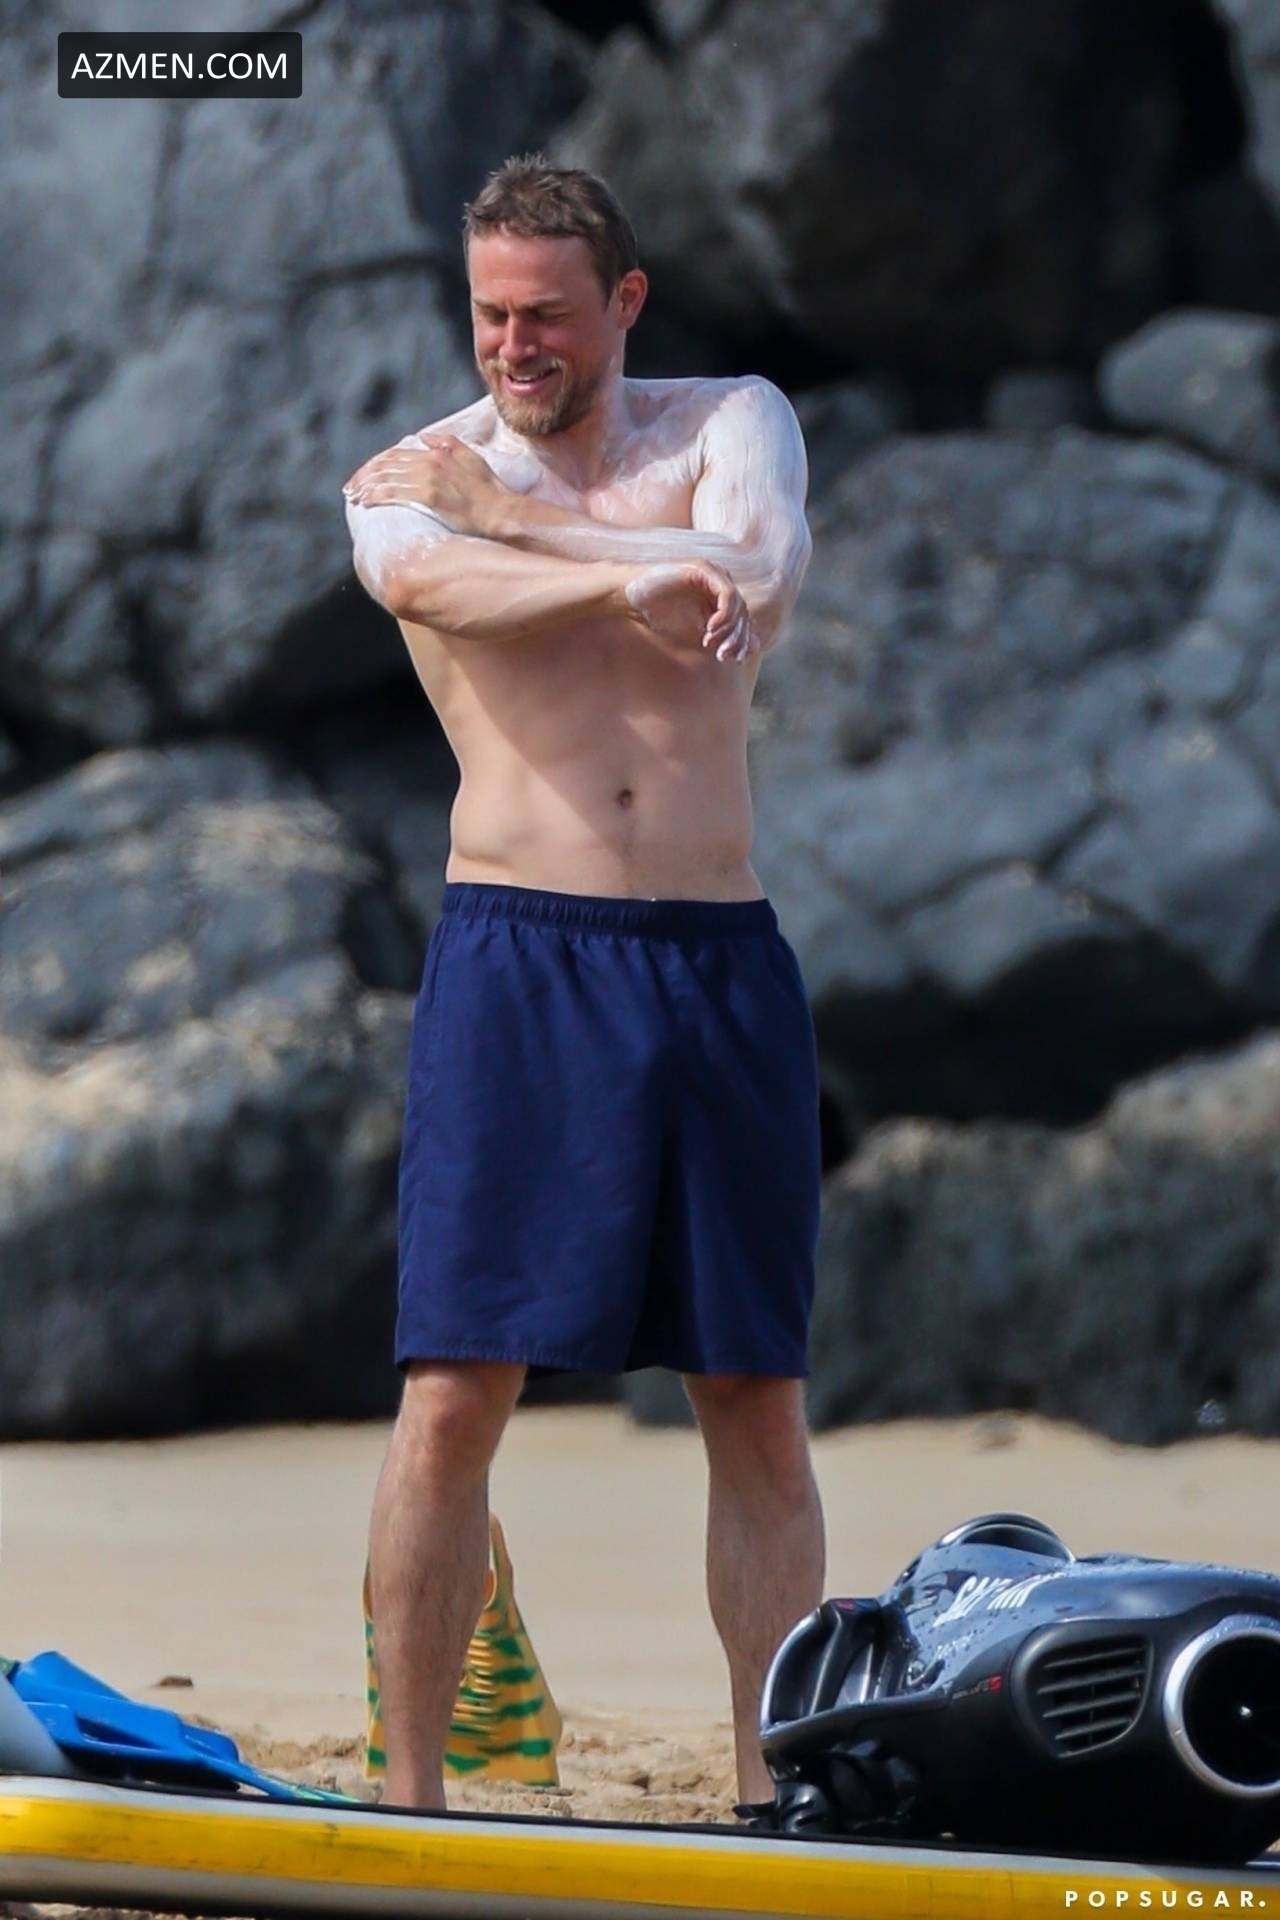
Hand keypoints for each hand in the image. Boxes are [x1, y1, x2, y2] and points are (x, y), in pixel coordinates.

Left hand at [343, 435, 509, 536]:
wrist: (502, 512)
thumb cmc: (490, 490)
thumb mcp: (471, 458)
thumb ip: (448, 443)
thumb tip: (424, 436)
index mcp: (437, 453)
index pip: (396, 455)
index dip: (376, 464)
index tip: (364, 475)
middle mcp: (429, 462)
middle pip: (386, 465)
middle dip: (364, 475)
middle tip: (350, 488)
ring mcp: (428, 479)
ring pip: (387, 478)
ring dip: (365, 486)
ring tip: (353, 496)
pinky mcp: (429, 496)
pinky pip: (394, 493)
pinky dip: (376, 496)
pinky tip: (365, 502)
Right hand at [625, 561, 758, 662]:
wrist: (630, 597)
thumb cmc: (657, 614)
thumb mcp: (694, 632)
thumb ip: (719, 638)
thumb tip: (746, 652)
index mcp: (719, 596)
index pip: (743, 619)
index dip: (743, 641)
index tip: (735, 660)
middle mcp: (720, 582)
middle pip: (744, 613)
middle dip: (737, 639)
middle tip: (723, 656)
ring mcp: (714, 573)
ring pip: (738, 605)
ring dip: (729, 630)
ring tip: (713, 645)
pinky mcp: (704, 570)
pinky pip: (726, 595)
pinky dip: (723, 616)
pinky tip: (709, 630)